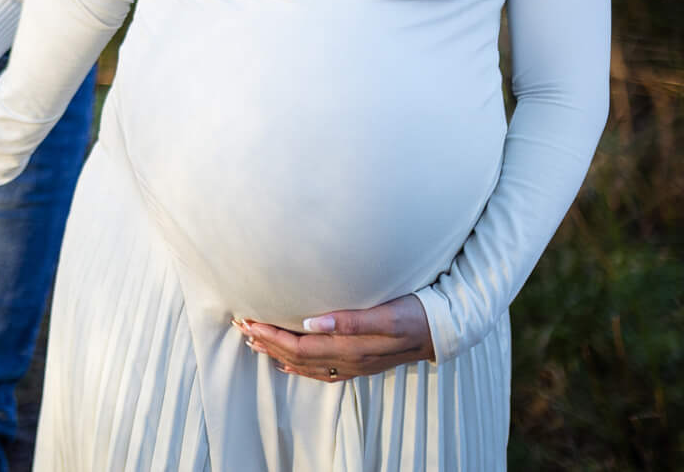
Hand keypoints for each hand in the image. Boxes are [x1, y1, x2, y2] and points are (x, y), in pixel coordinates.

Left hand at [233, 295, 434, 382]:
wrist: (441, 330)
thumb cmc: (414, 313)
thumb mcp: (386, 313)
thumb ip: (350, 319)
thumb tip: (311, 321)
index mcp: (351, 347)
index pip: (299, 345)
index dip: (271, 335)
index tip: (250, 319)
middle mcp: (348, 360)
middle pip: (297, 356)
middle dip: (267, 341)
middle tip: (241, 325)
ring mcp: (353, 365)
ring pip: (306, 364)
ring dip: (277, 352)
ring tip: (253, 340)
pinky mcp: (359, 363)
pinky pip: (322, 371)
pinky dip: (299, 367)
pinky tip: (287, 363)